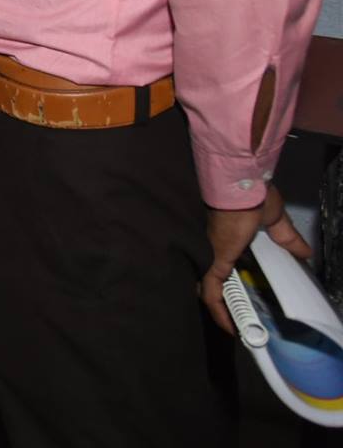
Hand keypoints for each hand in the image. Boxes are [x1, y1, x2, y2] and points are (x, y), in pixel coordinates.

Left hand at [201, 183, 310, 334]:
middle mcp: (217, 250)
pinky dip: (218, 310)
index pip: (224, 265)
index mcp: (229, 240)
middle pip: (214, 279)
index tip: (243, 296)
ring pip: (211, 289)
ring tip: (237, 330)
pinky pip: (212, 291)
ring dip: (223, 311)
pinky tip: (230, 327)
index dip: (231, 281)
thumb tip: (306, 254)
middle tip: (240, 320)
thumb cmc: (253, 196)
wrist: (240, 186)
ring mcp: (212, 256)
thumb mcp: (274, 220)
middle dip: (224, 300)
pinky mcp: (214, 262)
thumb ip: (287, 237)